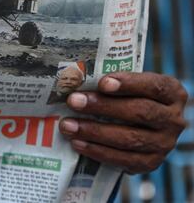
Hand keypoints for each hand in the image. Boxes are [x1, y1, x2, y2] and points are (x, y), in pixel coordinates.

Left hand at [59, 72, 187, 172]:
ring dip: (95, 132)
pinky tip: (78, 143)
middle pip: (140, 112)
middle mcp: (173, 119)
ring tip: (68, 125)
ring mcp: (165, 143)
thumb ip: (114, 82)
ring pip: (130, 138)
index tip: (102, 83)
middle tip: (73, 102)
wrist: (145, 126)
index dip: (128, 84)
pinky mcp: (151, 162)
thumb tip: (76, 79)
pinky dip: (99, 152)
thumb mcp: (131, 84)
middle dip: (103, 107)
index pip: (153, 86)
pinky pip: (125, 160)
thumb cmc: (131, 96)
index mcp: (172, 93)